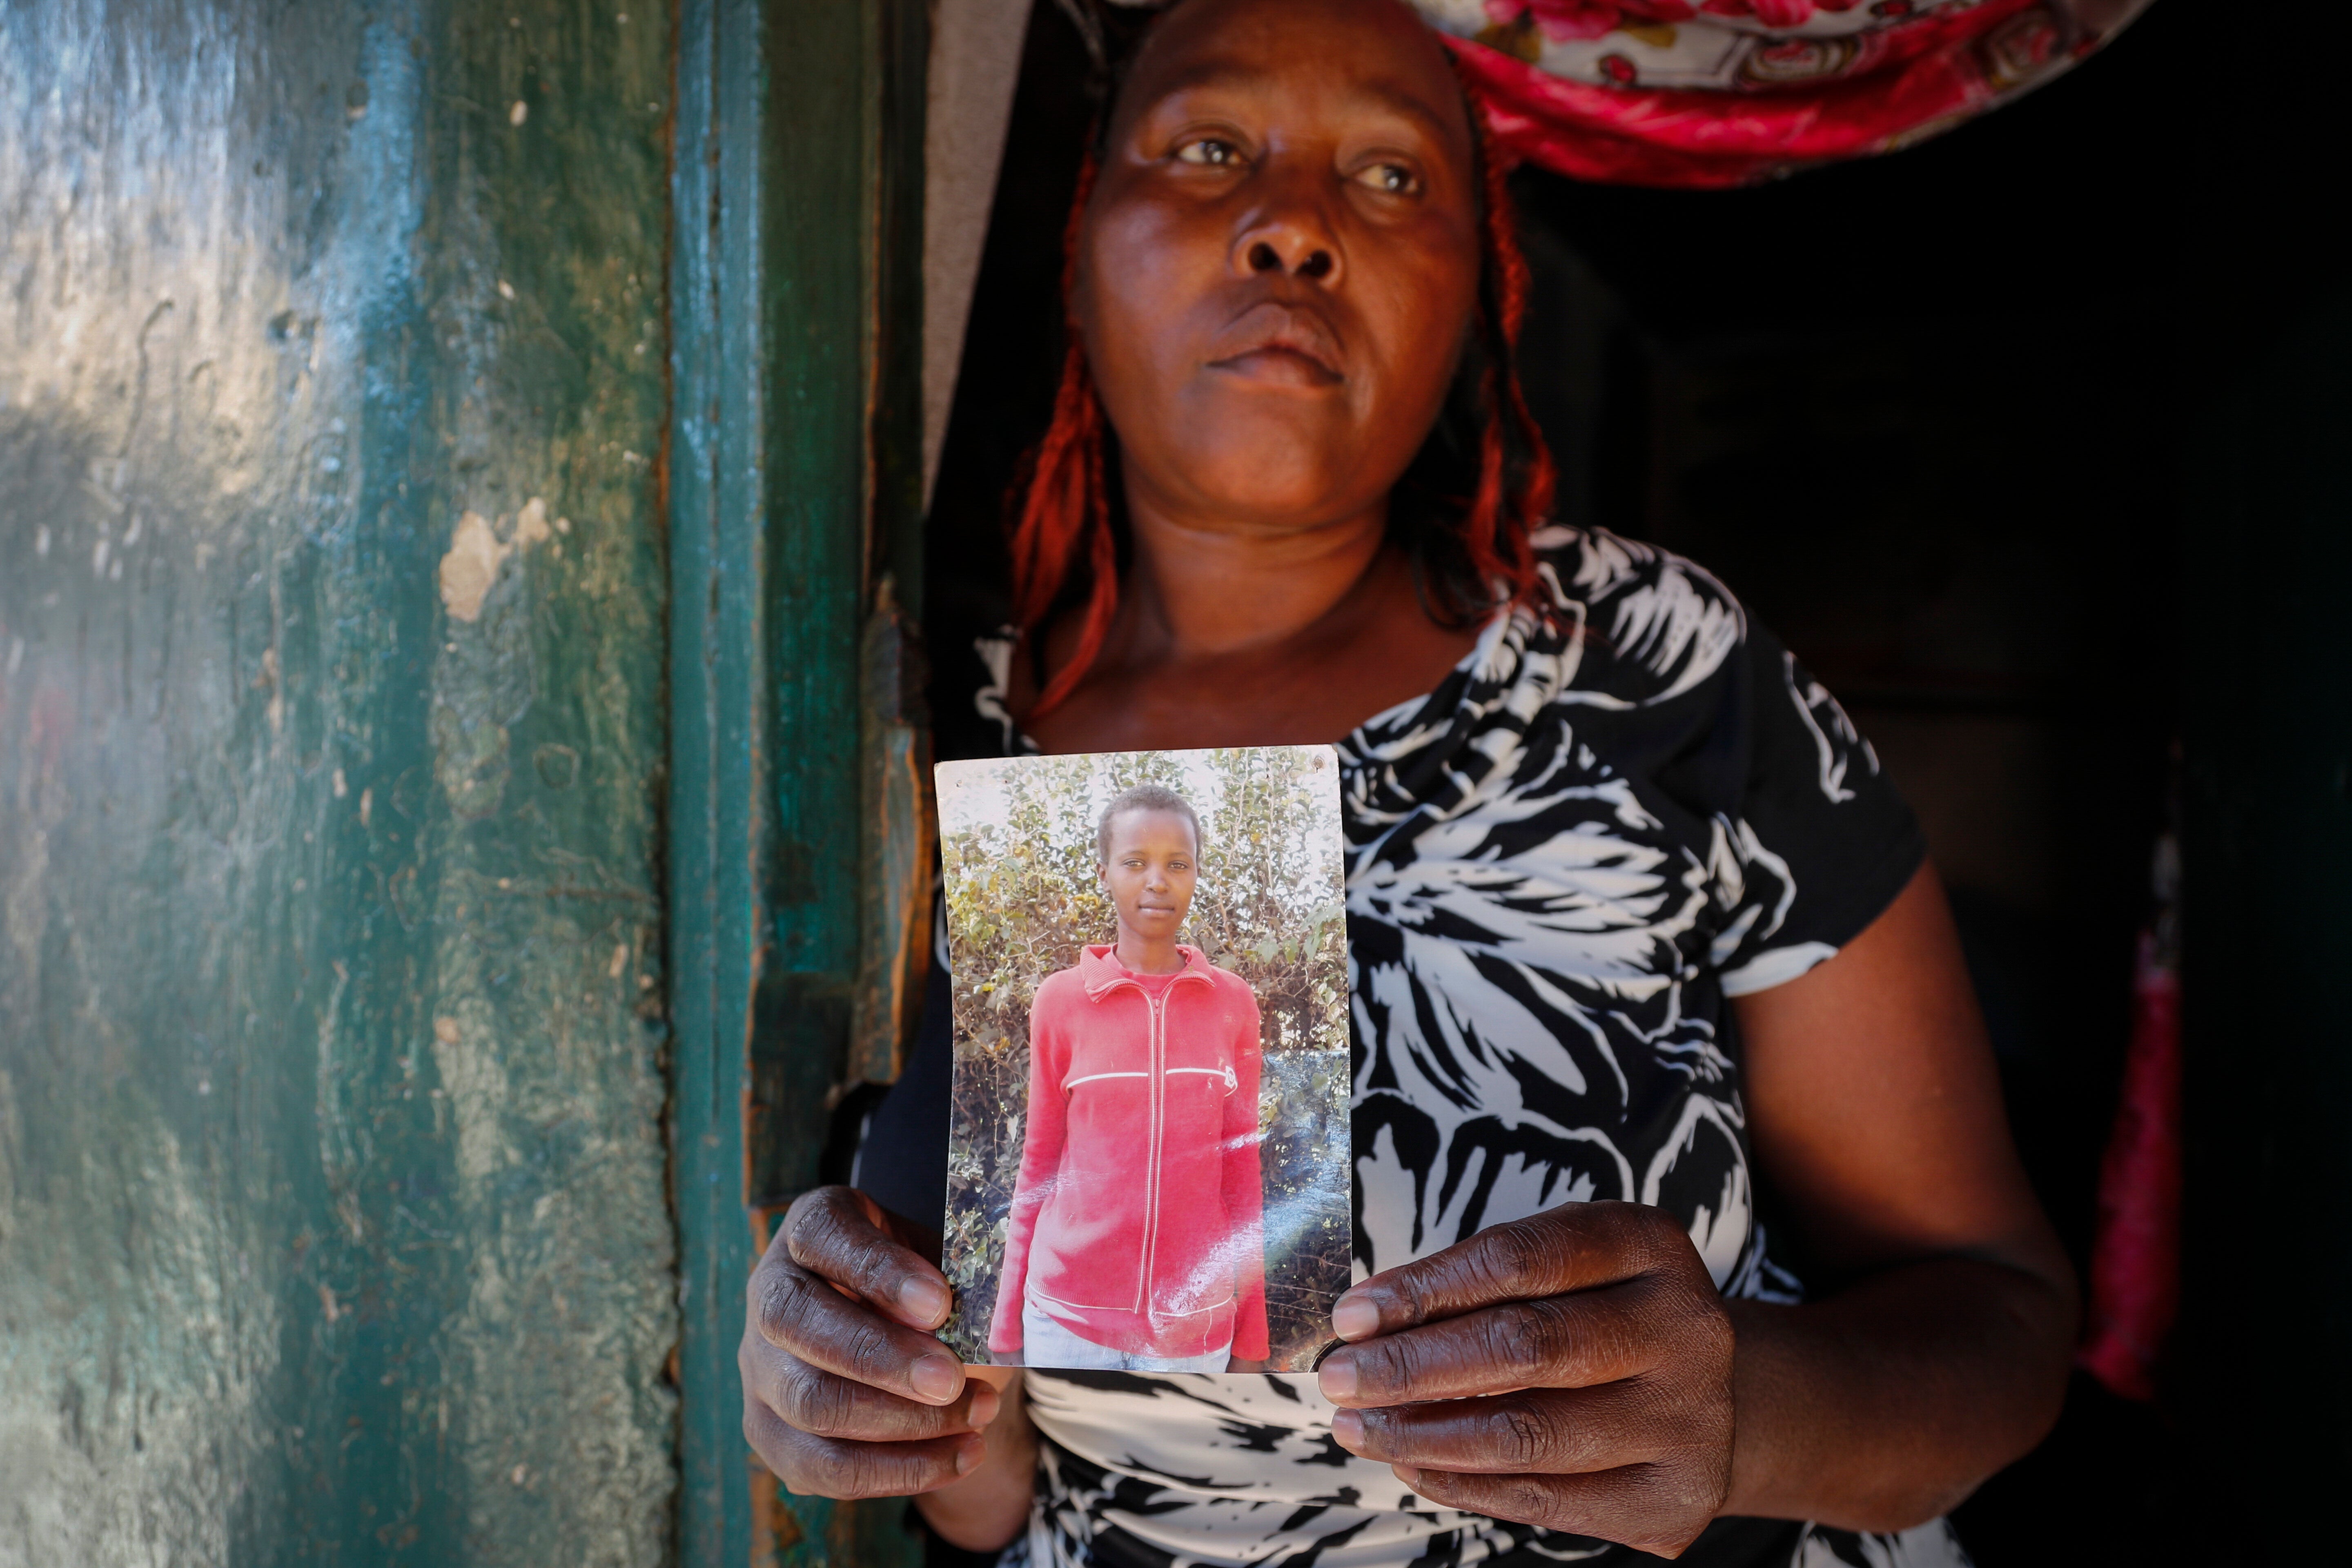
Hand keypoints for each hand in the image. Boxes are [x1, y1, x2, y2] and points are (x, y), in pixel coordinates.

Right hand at [740, 1187, 998, 1496]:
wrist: (909, 1337)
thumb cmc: (928, 1288)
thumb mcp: (945, 1264)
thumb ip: (957, 1283)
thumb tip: (976, 1333)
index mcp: (812, 1227)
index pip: (822, 1235)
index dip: (877, 1272)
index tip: (940, 1303)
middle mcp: (770, 1290)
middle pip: (796, 1323)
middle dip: (881, 1358)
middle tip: (952, 1380)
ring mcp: (760, 1365)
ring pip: (808, 1404)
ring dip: (900, 1423)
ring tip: (978, 1415)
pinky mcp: (770, 1431)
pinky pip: (821, 1467)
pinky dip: (898, 1470)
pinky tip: (962, 1456)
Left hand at [1317, 1202, 1733, 1558]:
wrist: (1714, 1400)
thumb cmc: (1608, 1318)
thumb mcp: (1565, 1271)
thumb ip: (1483, 1288)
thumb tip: (1368, 1328)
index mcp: (1649, 1245)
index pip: (1519, 1259)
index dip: (1425, 1288)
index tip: (1353, 1316)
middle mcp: (1682, 1327)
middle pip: (1525, 1346)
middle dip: (1412, 1367)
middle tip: (1339, 1379)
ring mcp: (1688, 1417)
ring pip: (1530, 1434)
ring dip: (1424, 1434)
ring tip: (1360, 1427)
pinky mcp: (1675, 1497)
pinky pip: (1548, 1498)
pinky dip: (1466, 1484)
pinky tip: (1414, 1466)